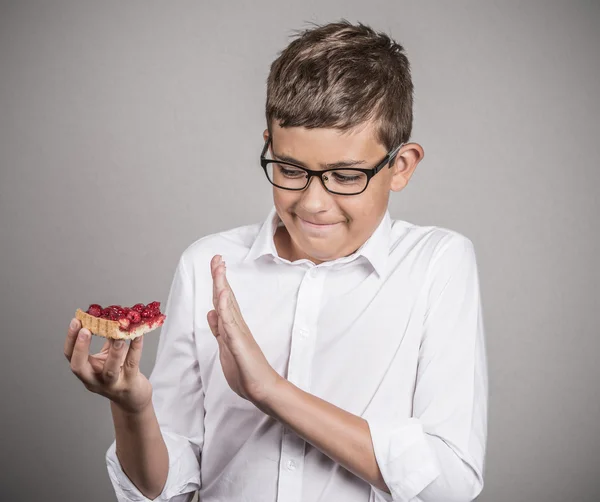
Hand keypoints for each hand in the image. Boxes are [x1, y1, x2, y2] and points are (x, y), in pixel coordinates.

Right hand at [64, 319, 152, 414]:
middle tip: (86, 330)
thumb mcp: (108, 356)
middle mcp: (94, 380)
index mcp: (86, 371)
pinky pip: (132, 364)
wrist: (132, 397)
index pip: (70, 356)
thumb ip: (107, 338)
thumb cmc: (119, 372)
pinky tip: (138, 336)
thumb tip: (108, 314)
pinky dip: (135, 348)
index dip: (71, 339)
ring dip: (113, 352)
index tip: (76, 321)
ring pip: (109, 371)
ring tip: (117, 336)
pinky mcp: (129, 383)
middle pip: (79, 367)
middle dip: (80, 348)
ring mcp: (112, 384)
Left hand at [207, 255, 281, 404]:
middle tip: (217, 258)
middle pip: (225, 296)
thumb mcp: (226, 347)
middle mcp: (236, 326)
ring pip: (227, 305)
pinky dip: (225, 307)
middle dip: (219, 276)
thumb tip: (211, 312)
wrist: (262, 389)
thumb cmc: (246, 371)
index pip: (222, 300)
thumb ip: (219, 329)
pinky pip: (229, 323)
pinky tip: (221, 295)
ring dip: (222, 285)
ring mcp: (238, 333)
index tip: (216, 265)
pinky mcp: (239, 343)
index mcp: (232, 327)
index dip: (218, 282)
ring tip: (219, 267)